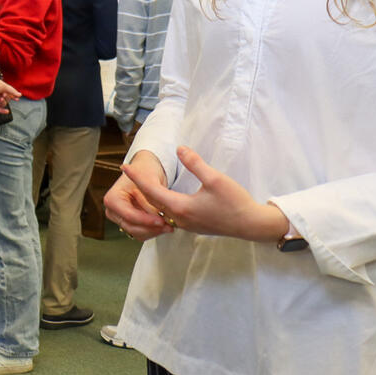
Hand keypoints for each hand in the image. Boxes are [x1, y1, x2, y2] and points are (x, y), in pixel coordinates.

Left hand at [0, 74, 20, 111]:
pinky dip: (2, 110)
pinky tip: (7, 111)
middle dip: (6, 99)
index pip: (9, 96)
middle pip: (5, 101)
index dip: (13, 98)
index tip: (16, 100)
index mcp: (1, 90)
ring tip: (0, 98)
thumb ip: (12, 91)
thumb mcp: (4, 86)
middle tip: (3, 95)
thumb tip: (20, 95)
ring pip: (1, 105)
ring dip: (3, 102)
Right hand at [103, 151, 170, 241]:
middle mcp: (112, 210)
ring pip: (136, 233)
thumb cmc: (145, 171)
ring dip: (154, 231)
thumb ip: (150, 199)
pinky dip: (153, 231)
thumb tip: (157, 215)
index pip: (129, 215)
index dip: (146, 220)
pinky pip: (140, 233)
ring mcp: (119, 218)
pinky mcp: (128, 223)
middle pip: (131, 226)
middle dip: (151, 227)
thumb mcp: (149, 180)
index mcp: (112, 198)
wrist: (146, 170)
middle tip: (168, 225)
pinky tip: (163, 225)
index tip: (161, 220)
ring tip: (168, 225)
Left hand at [123, 146, 290, 242]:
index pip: (151, 191)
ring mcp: (185, 225)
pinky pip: (168, 215)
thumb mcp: (215, 178)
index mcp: (180, 207)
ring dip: (148, 197)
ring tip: (140, 183)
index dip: (137, 177)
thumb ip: (195, 163)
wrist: (250, 225)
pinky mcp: (192, 226)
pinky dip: (159, 204)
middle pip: (152, 201)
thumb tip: (179, 148)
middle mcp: (178, 219)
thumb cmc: (234, 201)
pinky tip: (159, 198)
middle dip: (138, 186)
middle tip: (128, 171)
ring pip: (159, 210)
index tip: (124, 166)